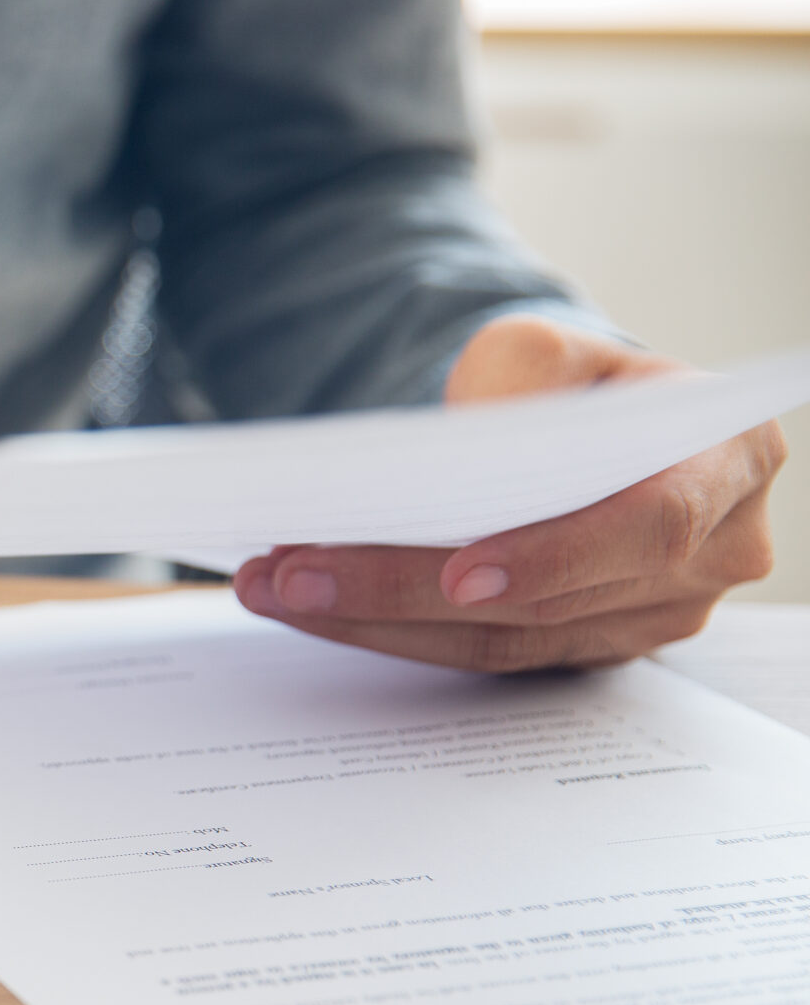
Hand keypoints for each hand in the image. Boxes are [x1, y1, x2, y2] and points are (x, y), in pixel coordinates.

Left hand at [231, 315, 786, 670]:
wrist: (583, 427)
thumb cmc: (572, 383)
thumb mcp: (550, 347)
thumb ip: (522, 377)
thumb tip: (459, 447)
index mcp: (730, 461)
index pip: (649, 525)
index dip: (553, 556)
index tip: (458, 574)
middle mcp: (713, 555)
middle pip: (547, 598)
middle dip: (403, 586)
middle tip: (291, 569)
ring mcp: (652, 616)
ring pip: (501, 641)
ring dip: (372, 618)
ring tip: (273, 584)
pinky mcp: (585, 648)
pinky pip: (481, 657)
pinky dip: (387, 631)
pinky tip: (310, 604)